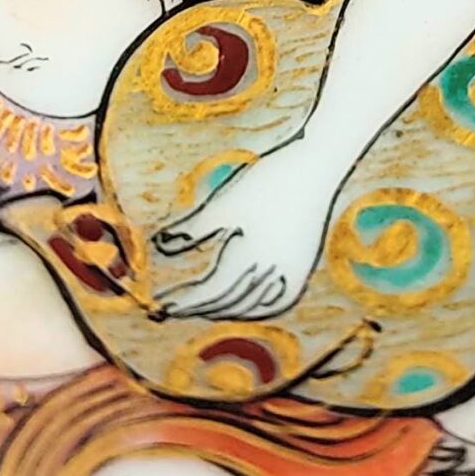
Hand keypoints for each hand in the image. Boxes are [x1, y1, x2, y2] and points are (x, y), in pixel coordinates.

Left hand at [151, 144, 336, 319]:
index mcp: (251, 258)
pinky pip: (275, 301)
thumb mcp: (222, 205)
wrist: (316, 166)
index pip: (212, 293)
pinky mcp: (302, 268)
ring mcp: (292, 274)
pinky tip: (240, 304)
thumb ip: (189, 231)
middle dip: (199, 307)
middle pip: (230, 302)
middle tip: (172, 306)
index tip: (161, 305)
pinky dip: (254, 307)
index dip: (185, 301)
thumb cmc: (266, 181)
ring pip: (251, 305)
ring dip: (223, 308)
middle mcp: (274, 274)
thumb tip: (158, 246)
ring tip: (200, 305)